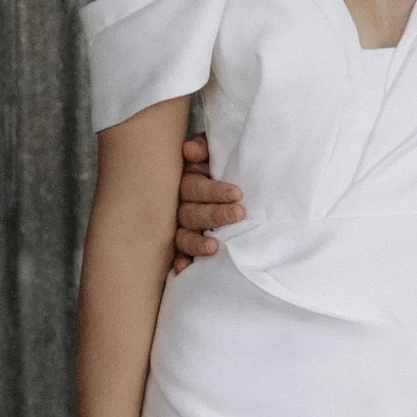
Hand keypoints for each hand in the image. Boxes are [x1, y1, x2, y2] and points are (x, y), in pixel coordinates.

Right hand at [171, 136, 243, 273]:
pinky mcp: (182, 245)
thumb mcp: (212, 152)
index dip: (214, 191)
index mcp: (185, 181)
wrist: (221, 176)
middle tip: (238, 214)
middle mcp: (178, 205)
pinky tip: (185, 268)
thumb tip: (190, 151)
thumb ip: (203, 147)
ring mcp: (178, 227)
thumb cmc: (217, 165)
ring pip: (182, 236)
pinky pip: (177, 255)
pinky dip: (180, 262)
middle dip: (215, 215)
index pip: (195, 188)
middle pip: (191, 213)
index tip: (237, 194)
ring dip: (196, 242)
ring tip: (214, 247)